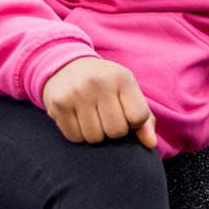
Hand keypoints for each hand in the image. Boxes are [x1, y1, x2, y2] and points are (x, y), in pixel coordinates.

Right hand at [42, 57, 157, 149]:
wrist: (65, 65)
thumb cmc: (105, 84)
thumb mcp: (127, 91)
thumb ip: (144, 118)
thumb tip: (150, 144)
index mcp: (122, 78)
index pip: (139, 117)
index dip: (134, 123)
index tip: (125, 114)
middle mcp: (99, 83)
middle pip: (116, 131)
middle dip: (113, 131)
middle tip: (106, 117)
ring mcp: (77, 93)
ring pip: (95, 137)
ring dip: (95, 134)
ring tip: (92, 117)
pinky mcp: (58, 104)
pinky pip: (75, 137)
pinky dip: (78, 135)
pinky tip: (78, 119)